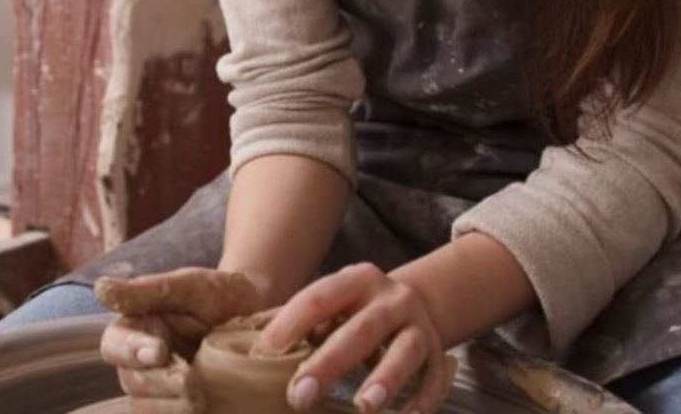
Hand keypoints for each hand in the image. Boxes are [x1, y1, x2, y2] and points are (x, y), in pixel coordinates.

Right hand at [97, 268, 265, 413]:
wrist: (253, 316)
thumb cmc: (216, 294)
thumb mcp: (188, 285)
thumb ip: (147, 291)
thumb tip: (101, 288)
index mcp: (135, 327)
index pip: (115, 344)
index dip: (131, 350)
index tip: (159, 351)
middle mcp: (139, 360)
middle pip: (132, 381)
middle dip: (160, 382)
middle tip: (190, 380)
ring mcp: (158, 386)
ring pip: (146, 407)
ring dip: (170, 406)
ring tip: (199, 398)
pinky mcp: (177, 404)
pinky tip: (202, 408)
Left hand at [255, 262, 454, 413]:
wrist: (415, 303)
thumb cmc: (355, 310)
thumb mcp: (330, 303)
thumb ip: (294, 317)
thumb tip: (242, 336)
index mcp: (357, 279)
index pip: (319, 297)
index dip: (291, 323)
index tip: (265, 352)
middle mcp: (392, 299)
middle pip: (361, 329)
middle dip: (329, 363)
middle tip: (299, 395)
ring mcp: (419, 326)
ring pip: (405, 351)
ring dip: (385, 379)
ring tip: (364, 406)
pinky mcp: (438, 355)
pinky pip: (434, 379)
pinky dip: (422, 400)